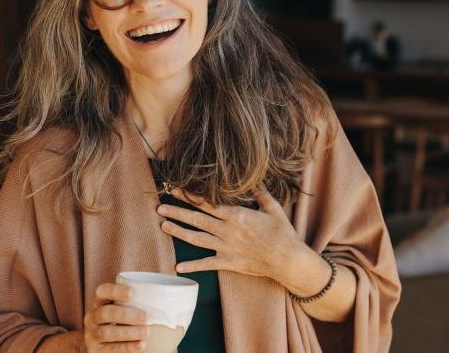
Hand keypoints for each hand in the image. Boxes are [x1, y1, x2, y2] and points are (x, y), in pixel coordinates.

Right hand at [39, 283, 148, 351]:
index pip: (102, 292)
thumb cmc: (118, 320)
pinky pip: (111, 349)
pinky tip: (141, 345)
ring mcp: (93, 334)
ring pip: (107, 332)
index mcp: (99, 302)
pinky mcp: (97, 349)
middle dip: (125, 314)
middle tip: (144, 317)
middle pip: (105, 313)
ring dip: (128, 332)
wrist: (101, 343)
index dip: (115, 291)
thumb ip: (135, 302)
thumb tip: (170, 300)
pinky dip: (127, 347)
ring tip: (146, 331)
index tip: (131, 293)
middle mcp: (92, 316)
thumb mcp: (120, 308)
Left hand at [157, 186, 307, 281]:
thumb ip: (260, 194)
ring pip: (197, 238)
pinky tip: (178, 267)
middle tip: (160, 207)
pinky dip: (192, 266)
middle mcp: (227, 230)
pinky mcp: (229, 263)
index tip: (176, 189)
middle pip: (197, 219)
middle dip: (177, 211)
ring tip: (164, 225)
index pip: (207, 203)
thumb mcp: (273, 208)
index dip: (190, 196)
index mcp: (236, 215)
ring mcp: (226, 247)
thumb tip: (253, 181)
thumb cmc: (282, 233)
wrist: (288, 260)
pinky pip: (207, 264)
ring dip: (179, 232)